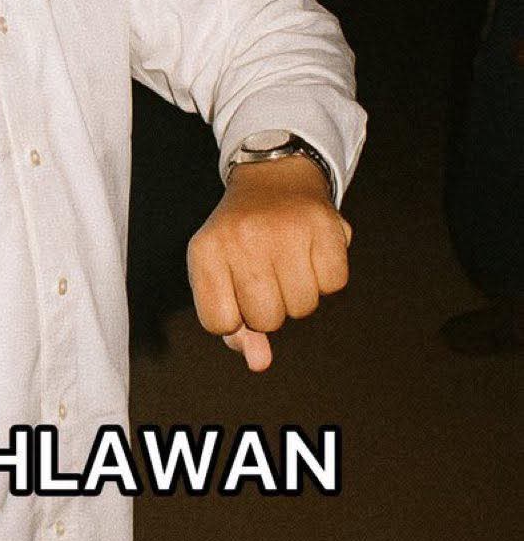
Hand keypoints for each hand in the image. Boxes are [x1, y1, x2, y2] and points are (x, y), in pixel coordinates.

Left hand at [186, 155, 351, 371]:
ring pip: (303, 307)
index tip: (236, 291)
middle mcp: (243, 238)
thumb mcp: (220, 273)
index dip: (233, 316)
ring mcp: (284, 230)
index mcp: (206, 250)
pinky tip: (312, 253)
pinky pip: (334, 285)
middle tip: (267, 274)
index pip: (219, 323)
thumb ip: (234, 326)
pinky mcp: (324, 225)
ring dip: (300, 294)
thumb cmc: (240, 239)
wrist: (272, 177)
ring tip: (289, 261)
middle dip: (270, 307)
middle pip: (267, 319)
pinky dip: (327, 277)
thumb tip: (259, 364)